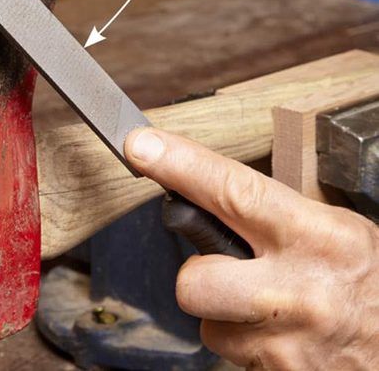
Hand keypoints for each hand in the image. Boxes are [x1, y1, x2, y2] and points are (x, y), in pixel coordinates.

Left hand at [125, 128, 378, 368]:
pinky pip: (234, 356)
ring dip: (227, 315)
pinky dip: (248, 344)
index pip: (233, 191)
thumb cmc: (372, 282)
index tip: (140, 146)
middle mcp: (298, 291)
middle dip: (197, 275)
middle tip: (225, 269)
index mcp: (316, 236)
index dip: (180, 166)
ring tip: (267, 306)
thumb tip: (204, 189)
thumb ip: (273, 212)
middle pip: (195, 280)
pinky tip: (280, 335)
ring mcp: (288, 344)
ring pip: (210, 324)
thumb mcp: (336, 229)